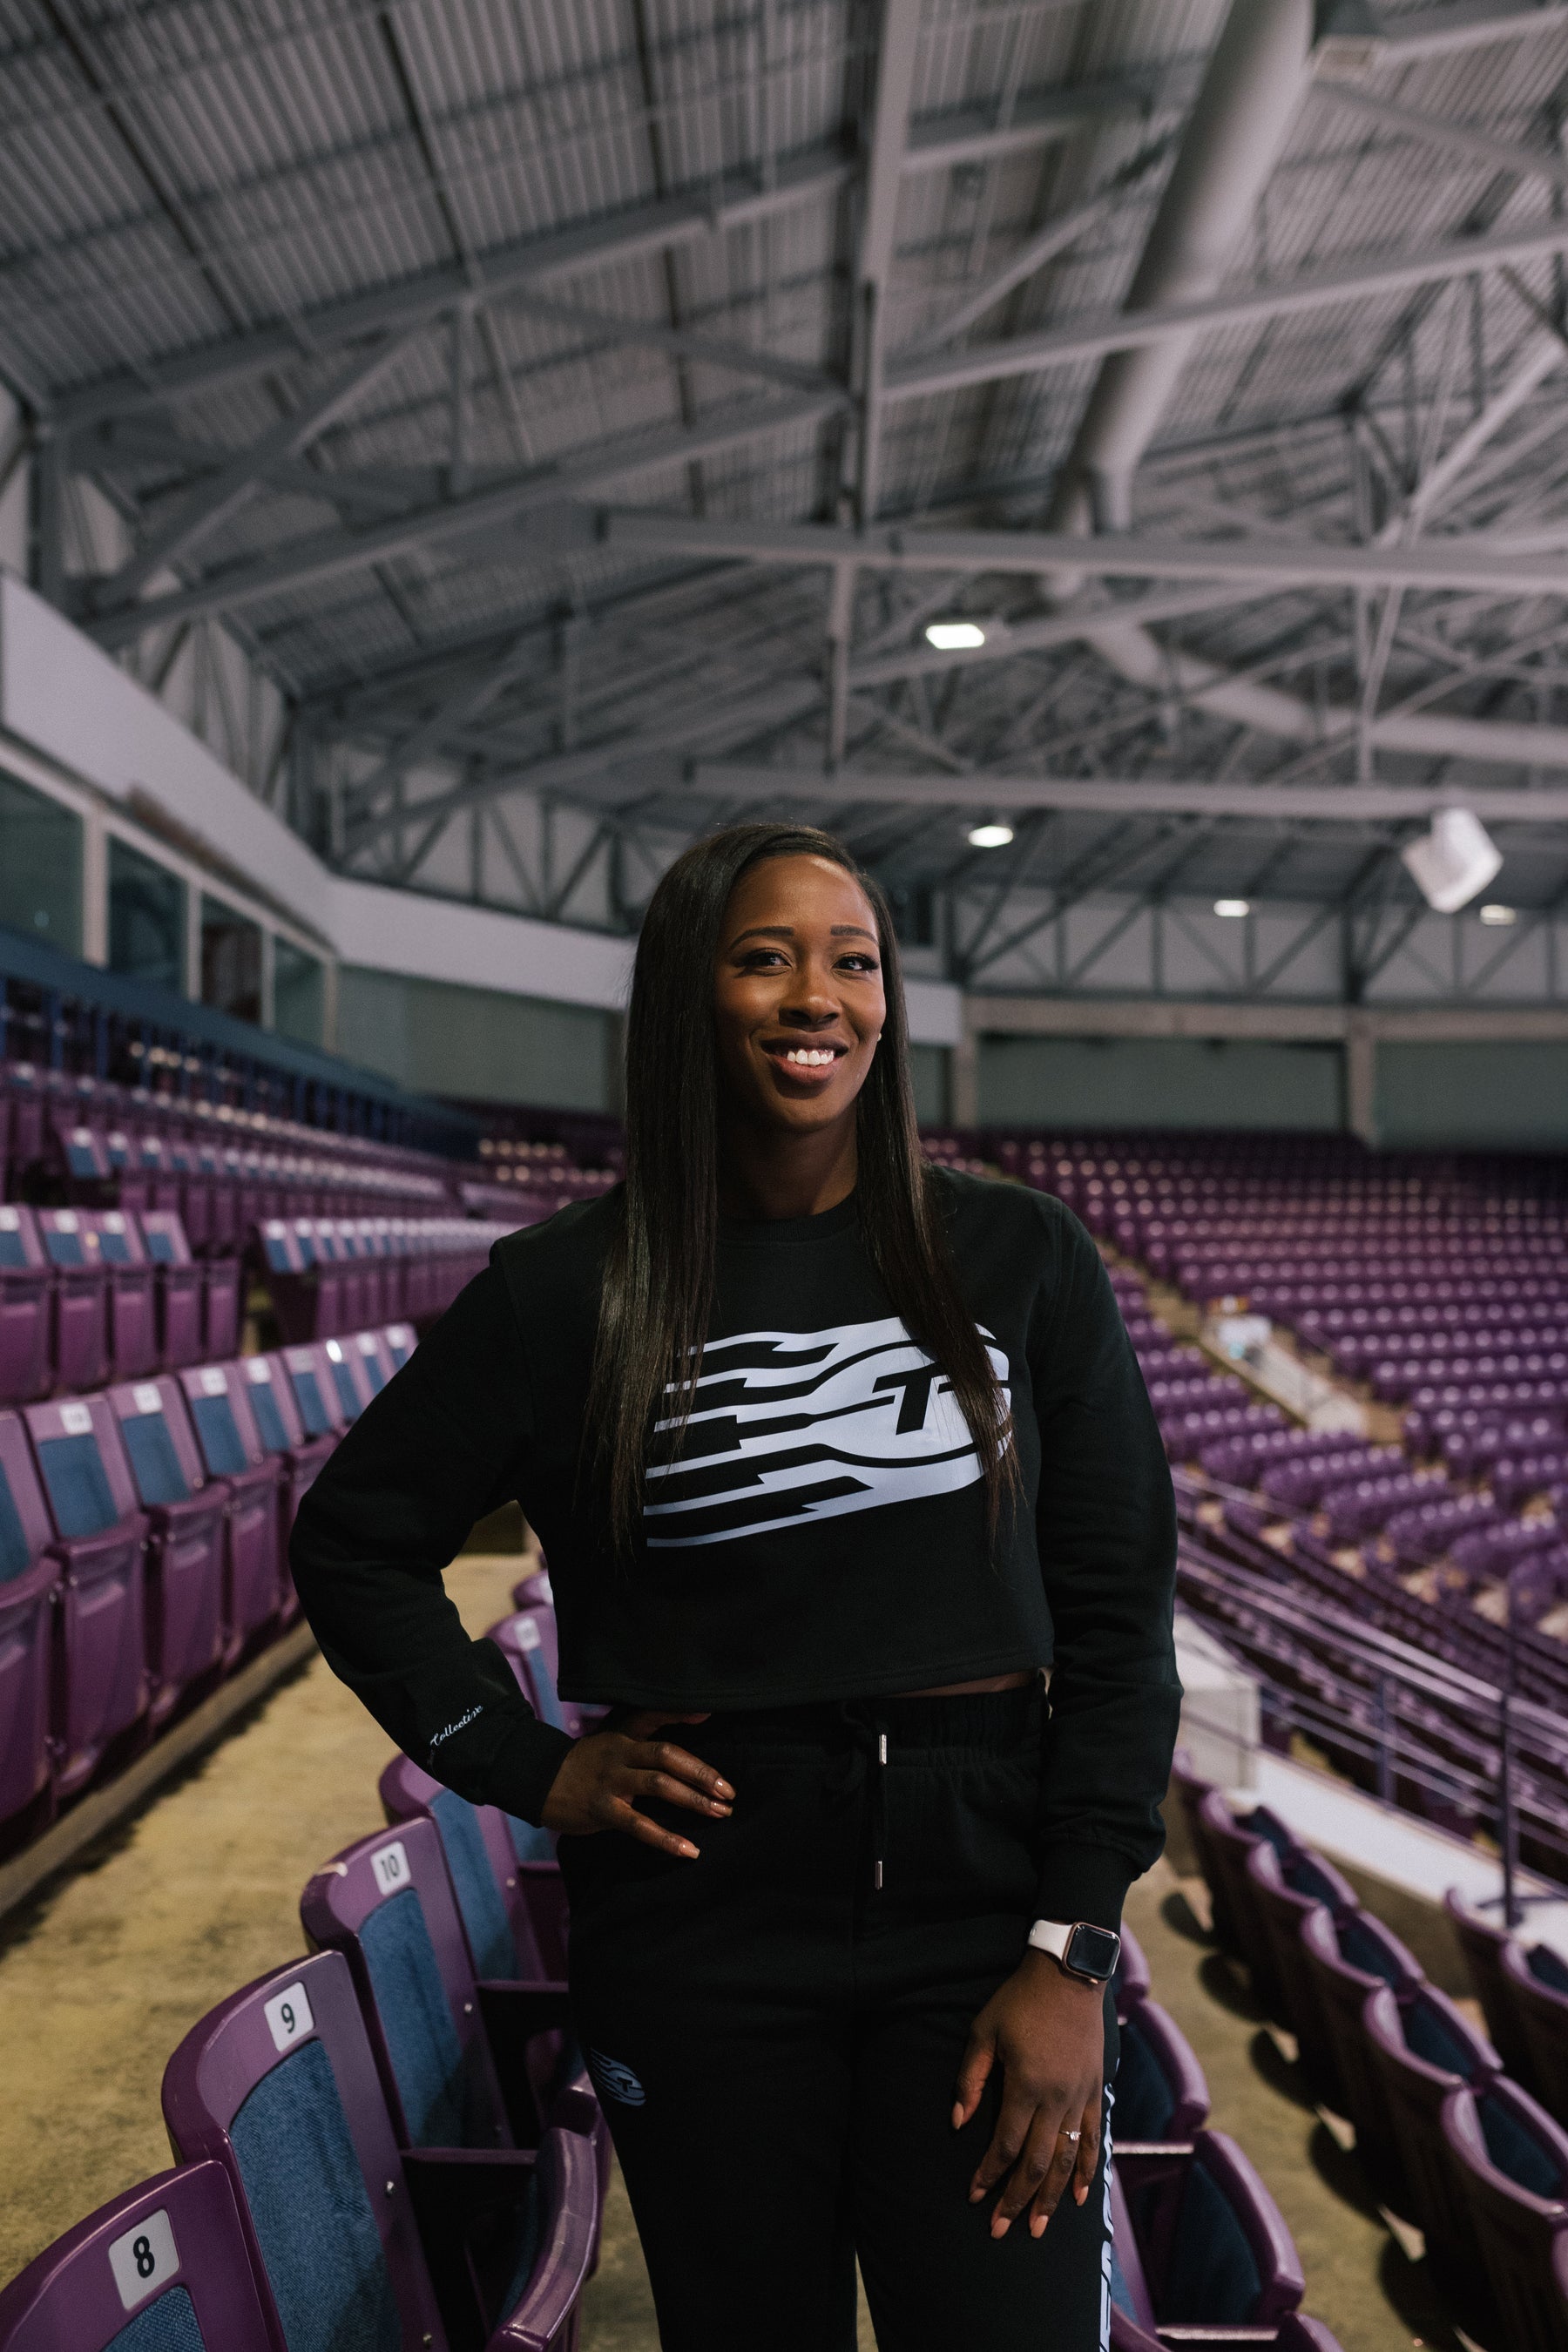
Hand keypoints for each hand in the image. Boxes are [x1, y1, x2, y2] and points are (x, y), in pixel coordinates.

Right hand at [539, 1709, 733, 1857]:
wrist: (538, 1781)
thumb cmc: (585, 1763)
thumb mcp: (611, 1739)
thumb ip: (645, 1731)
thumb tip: (692, 1719)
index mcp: (624, 1736)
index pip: (655, 1717)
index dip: (682, 1713)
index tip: (712, 1714)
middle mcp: (620, 1754)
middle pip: (667, 1756)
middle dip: (702, 1773)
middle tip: (729, 1791)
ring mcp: (611, 1781)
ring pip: (658, 1785)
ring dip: (693, 1800)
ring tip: (720, 1813)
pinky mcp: (602, 1809)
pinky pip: (638, 1825)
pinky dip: (666, 1839)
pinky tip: (689, 1850)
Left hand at [953, 1948, 1105, 2239]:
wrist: (1068, 1973)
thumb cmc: (1019, 2000)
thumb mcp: (984, 2031)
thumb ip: (970, 2079)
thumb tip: (957, 2122)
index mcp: (1026, 2085)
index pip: (1006, 2144)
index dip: (989, 2174)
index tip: (975, 2197)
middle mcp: (1056, 2099)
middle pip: (1037, 2163)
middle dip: (1017, 2199)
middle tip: (1002, 2230)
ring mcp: (1080, 2097)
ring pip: (1067, 2160)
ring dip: (1052, 2198)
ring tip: (1038, 2227)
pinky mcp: (1094, 2091)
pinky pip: (1093, 2140)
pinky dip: (1087, 2171)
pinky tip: (1081, 2197)